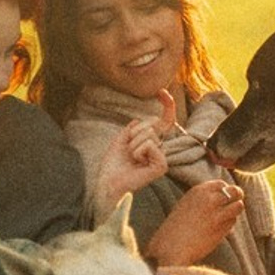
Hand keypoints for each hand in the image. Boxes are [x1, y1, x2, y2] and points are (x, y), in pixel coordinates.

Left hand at [89, 91, 176, 218]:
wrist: (108, 182)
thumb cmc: (113, 165)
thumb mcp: (120, 140)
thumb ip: (131, 129)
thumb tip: (139, 120)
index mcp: (152, 143)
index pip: (164, 121)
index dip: (167, 105)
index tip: (162, 92)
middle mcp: (160, 149)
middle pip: (152, 124)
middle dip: (133, 133)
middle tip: (127, 150)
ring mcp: (162, 158)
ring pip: (149, 134)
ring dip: (133, 144)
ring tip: (130, 158)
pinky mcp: (161, 166)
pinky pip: (150, 144)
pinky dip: (137, 151)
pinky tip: (136, 162)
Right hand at [146, 179, 244, 264]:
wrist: (171, 247)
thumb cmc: (175, 228)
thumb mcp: (186, 205)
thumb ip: (202, 199)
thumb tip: (222, 197)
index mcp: (198, 191)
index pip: (221, 184)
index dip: (225, 190)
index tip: (224, 196)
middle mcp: (209, 199)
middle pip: (234, 191)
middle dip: (237, 196)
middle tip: (235, 202)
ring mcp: (217, 213)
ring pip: (238, 205)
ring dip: (235, 210)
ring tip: (228, 216)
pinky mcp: (222, 228)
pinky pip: (232, 221)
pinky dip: (229, 224)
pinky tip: (220, 229)